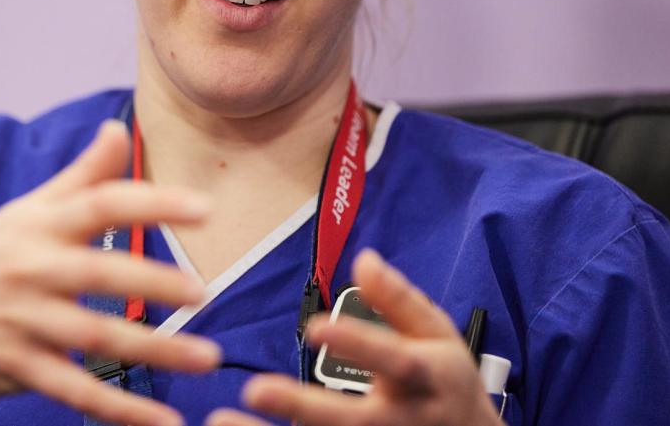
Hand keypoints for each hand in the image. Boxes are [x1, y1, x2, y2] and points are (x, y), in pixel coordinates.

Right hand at [0, 120, 219, 425]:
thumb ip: (81, 177)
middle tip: (203, 291)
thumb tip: (116, 128)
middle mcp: (31, 270)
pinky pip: (76, 391)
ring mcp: (23, 321)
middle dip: (153, 281)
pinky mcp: (18, 367)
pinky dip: (120, 411)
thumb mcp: (25, 214)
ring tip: (208, 358)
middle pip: (99, 272)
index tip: (205, 208)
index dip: (153, 203)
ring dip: (154, 350)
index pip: (101, 204)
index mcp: (39, 226)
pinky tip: (163, 424)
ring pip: (95, 337)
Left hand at [206, 249, 499, 425]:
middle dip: (304, 407)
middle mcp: (404, 420)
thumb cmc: (449, 385)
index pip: (391, 359)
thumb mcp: (439, 335)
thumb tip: (364, 259)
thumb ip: (400, 300)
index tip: (315, 325)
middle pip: (354, 419)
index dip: (356, 342)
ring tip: (220, 420)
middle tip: (254, 388)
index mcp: (425, 377)